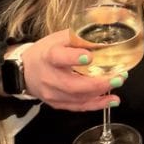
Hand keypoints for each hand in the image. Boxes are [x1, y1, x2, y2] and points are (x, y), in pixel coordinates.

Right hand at [10, 30, 124, 110]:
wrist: (25, 71)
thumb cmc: (45, 51)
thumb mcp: (59, 38)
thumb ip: (79, 37)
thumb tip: (104, 36)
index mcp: (48, 56)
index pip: (58, 57)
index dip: (73, 58)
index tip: (90, 57)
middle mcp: (49, 77)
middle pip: (72, 85)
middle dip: (98, 83)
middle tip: (119, 76)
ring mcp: (52, 94)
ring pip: (78, 98)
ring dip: (101, 93)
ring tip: (118, 83)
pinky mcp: (57, 104)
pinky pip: (78, 107)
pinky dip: (97, 104)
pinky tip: (111, 100)